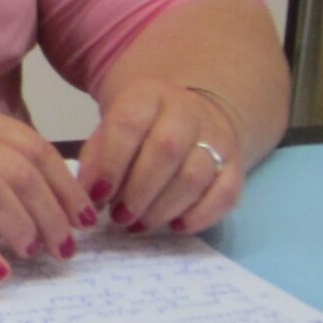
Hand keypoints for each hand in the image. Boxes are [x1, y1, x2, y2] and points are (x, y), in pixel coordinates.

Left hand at [77, 80, 245, 238]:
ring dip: (164, 207)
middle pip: (167, 149)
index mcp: (147, 95)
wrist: (187, 114)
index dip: (111, 163)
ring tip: (140, 225)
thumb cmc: (137, 129)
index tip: (97, 197)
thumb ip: (95, 159)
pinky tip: (176, 226)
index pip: (129, 124)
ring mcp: (217, 137)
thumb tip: (86, 199)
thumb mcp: (109, 129)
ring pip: (196, 174)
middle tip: (120, 218)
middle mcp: (187, 111)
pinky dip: (201, 215)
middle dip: (139, 191)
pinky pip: (227, 192)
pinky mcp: (236, 164)